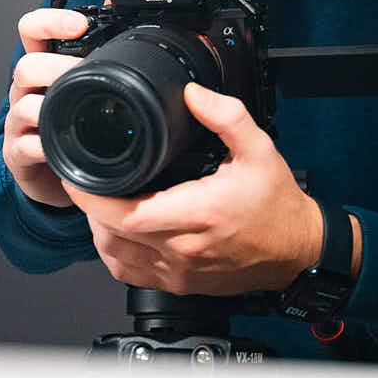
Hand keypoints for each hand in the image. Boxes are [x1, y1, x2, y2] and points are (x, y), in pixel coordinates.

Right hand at [0, 6, 92, 207]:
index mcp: (44, 64)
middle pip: (26, 66)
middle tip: (89, 75)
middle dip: (58, 69)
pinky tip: (65, 147)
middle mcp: (26, 90)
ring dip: (52, 107)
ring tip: (79, 112)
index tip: (80, 25)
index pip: (32, 30)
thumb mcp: (87, 80)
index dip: (50, 21)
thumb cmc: (76, 121)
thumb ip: (104, 42)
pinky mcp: (18, 153)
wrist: (55, 173)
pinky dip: (46, 147)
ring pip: (23, 105)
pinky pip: (26, 146)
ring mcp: (19, 122)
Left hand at [64, 83, 323, 294]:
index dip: (91, 196)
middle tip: (85, 178)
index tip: (78, 174)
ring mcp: (180, 271)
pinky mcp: (181, 283)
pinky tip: (118, 230)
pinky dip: (115, 252)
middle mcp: (183, 248)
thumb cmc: (278, 205)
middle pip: (111, 234)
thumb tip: (192, 94)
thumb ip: (225, 116)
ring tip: (101, 200)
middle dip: (89, 206)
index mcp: (198, 213)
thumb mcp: (259, 149)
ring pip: (115, 257)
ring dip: (99, 229)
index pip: (126, 213)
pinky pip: (131, 273)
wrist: (299, 250)